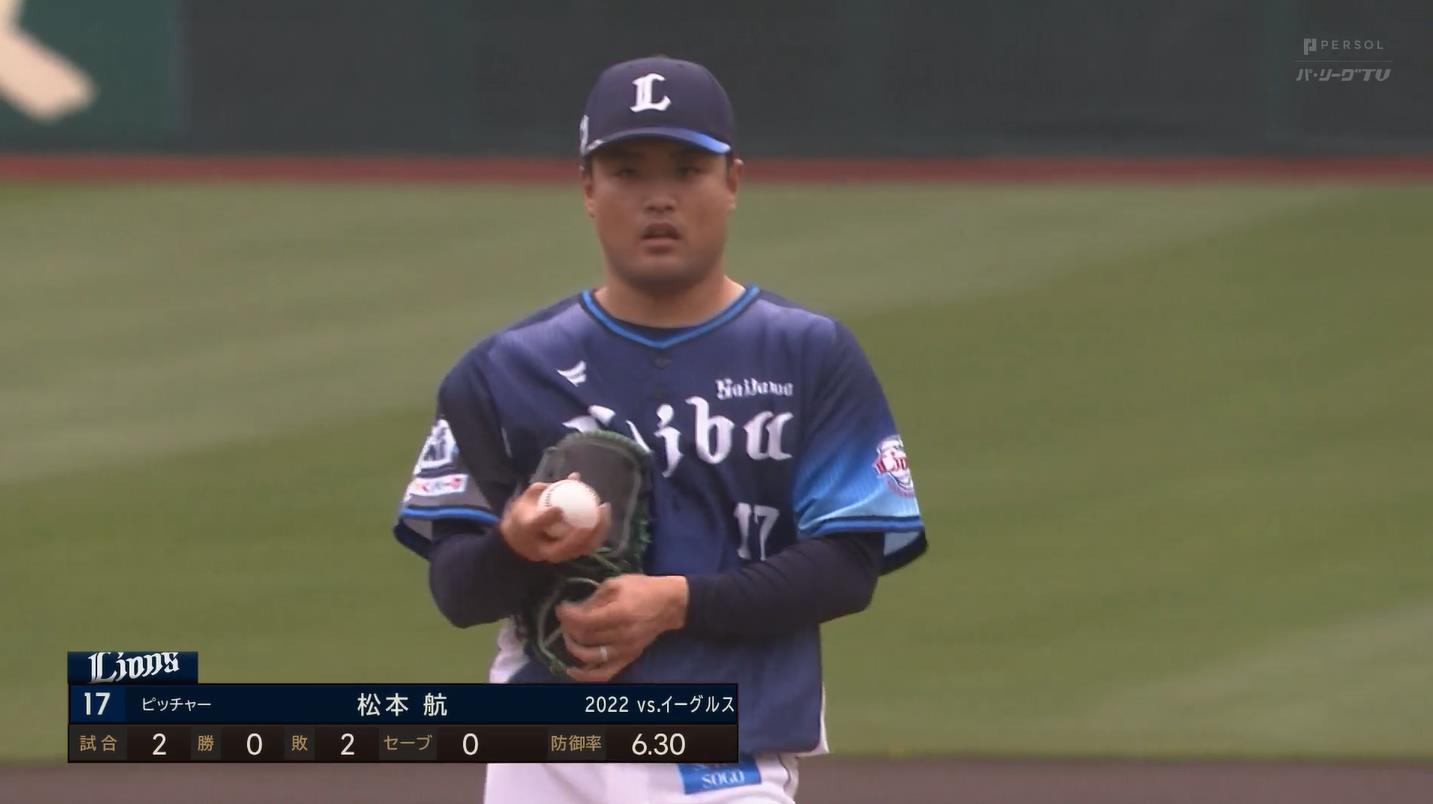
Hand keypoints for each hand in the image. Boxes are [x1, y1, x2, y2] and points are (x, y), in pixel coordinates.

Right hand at [498, 473, 610, 563]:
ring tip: (603, 508)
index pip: (536, 526)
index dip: (547, 518)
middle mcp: (542, 549)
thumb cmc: (526, 514)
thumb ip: (551, 487)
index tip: (558, 508)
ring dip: (596, 532)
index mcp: (526, 531)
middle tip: (591, 511)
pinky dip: (599, 532)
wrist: (521, 539)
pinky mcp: (570, 555)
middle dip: (579, 534)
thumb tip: (575, 477)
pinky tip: (604, 515)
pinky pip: (588, 546)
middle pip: (563, 548)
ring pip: (580, 549)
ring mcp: (557, 556)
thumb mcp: (530, 497)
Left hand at [556, 575, 687, 681]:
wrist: (670, 604)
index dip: (567, 615)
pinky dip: (586, 675)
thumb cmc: (643, 589)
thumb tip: (574, 610)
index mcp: (619, 613)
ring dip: (573, 647)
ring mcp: (625, 650)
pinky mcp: (628, 658)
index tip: (561, 607)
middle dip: (568, 628)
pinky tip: (572, 670)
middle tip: (566, 619)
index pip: (584, 620)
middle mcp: (622, 635)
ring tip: (569, 637)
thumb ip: (594, 598)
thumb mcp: (617, 583)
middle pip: (584, 638)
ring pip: (590, 657)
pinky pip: (604, 673)